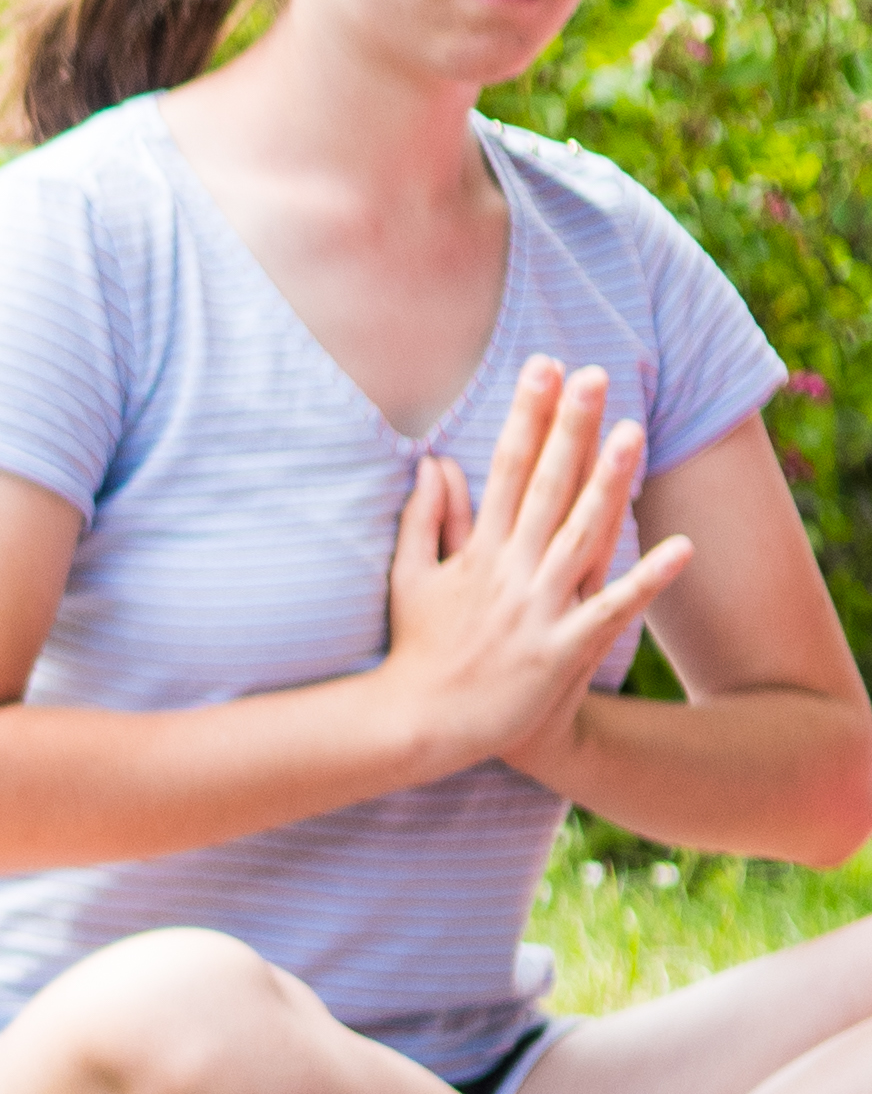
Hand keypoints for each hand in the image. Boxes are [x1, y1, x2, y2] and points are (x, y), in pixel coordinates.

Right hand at [379, 356, 684, 785]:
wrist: (420, 723)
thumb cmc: (419, 650)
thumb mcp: (411, 577)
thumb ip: (425, 517)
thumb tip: (435, 463)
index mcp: (479, 551)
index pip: (505, 468)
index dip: (527, 417)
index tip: (544, 370)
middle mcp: (511, 571)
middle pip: (548, 486)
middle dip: (571, 428)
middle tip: (595, 375)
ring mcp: (539, 608)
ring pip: (583, 534)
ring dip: (610, 483)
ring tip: (634, 432)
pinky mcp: (563, 648)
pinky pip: (614, 608)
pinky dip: (648, 579)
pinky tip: (682, 548)